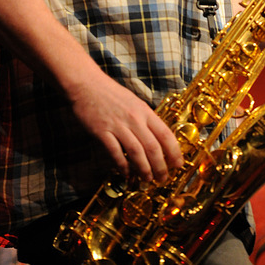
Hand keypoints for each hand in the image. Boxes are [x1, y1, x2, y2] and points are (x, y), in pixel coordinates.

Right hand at [69, 74, 183, 182]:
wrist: (87, 84)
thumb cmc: (112, 94)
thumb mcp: (135, 102)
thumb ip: (146, 119)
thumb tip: (158, 138)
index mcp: (145, 111)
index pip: (165, 134)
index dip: (174, 152)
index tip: (178, 164)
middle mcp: (134, 119)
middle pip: (153, 147)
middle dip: (160, 166)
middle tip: (163, 178)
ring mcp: (118, 125)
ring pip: (136, 152)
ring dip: (144, 169)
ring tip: (147, 179)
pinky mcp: (102, 131)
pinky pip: (115, 152)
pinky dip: (122, 165)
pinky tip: (126, 173)